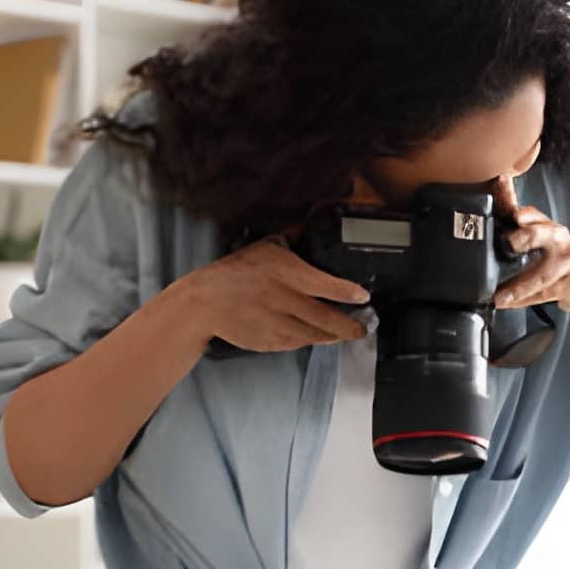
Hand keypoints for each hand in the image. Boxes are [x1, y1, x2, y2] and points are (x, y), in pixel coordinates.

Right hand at [161, 238, 370, 352]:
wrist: (205, 303)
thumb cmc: (236, 272)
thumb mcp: (264, 248)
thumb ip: (291, 240)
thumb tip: (310, 224)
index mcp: (286, 274)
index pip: (325, 285)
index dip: (347, 293)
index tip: (364, 298)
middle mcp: (285, 301)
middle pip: (327, 319)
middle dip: (350, 327)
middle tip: (363, 328)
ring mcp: (277, 325)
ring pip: (315, 336)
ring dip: (332, 336)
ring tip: (343, 333)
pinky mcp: (269, 343)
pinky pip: (297, 344)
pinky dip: (308, 340)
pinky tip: (314, 335)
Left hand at [493, 206, 569, 314]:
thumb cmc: (564, 259)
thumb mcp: (548, 241)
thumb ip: (525, 232)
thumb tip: (495, 223)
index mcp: (551, 228)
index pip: (536, 215)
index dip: (524, 214)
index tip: (513, 215)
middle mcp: (561, 242)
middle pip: (546, 235)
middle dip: (528, 236)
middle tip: (511, 242)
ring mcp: (567, 265)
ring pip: (541, 275)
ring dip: (518, 287)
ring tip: (500, 296)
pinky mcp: (568, 287)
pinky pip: (542, 295)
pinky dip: (522, 301)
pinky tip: (507, 303)